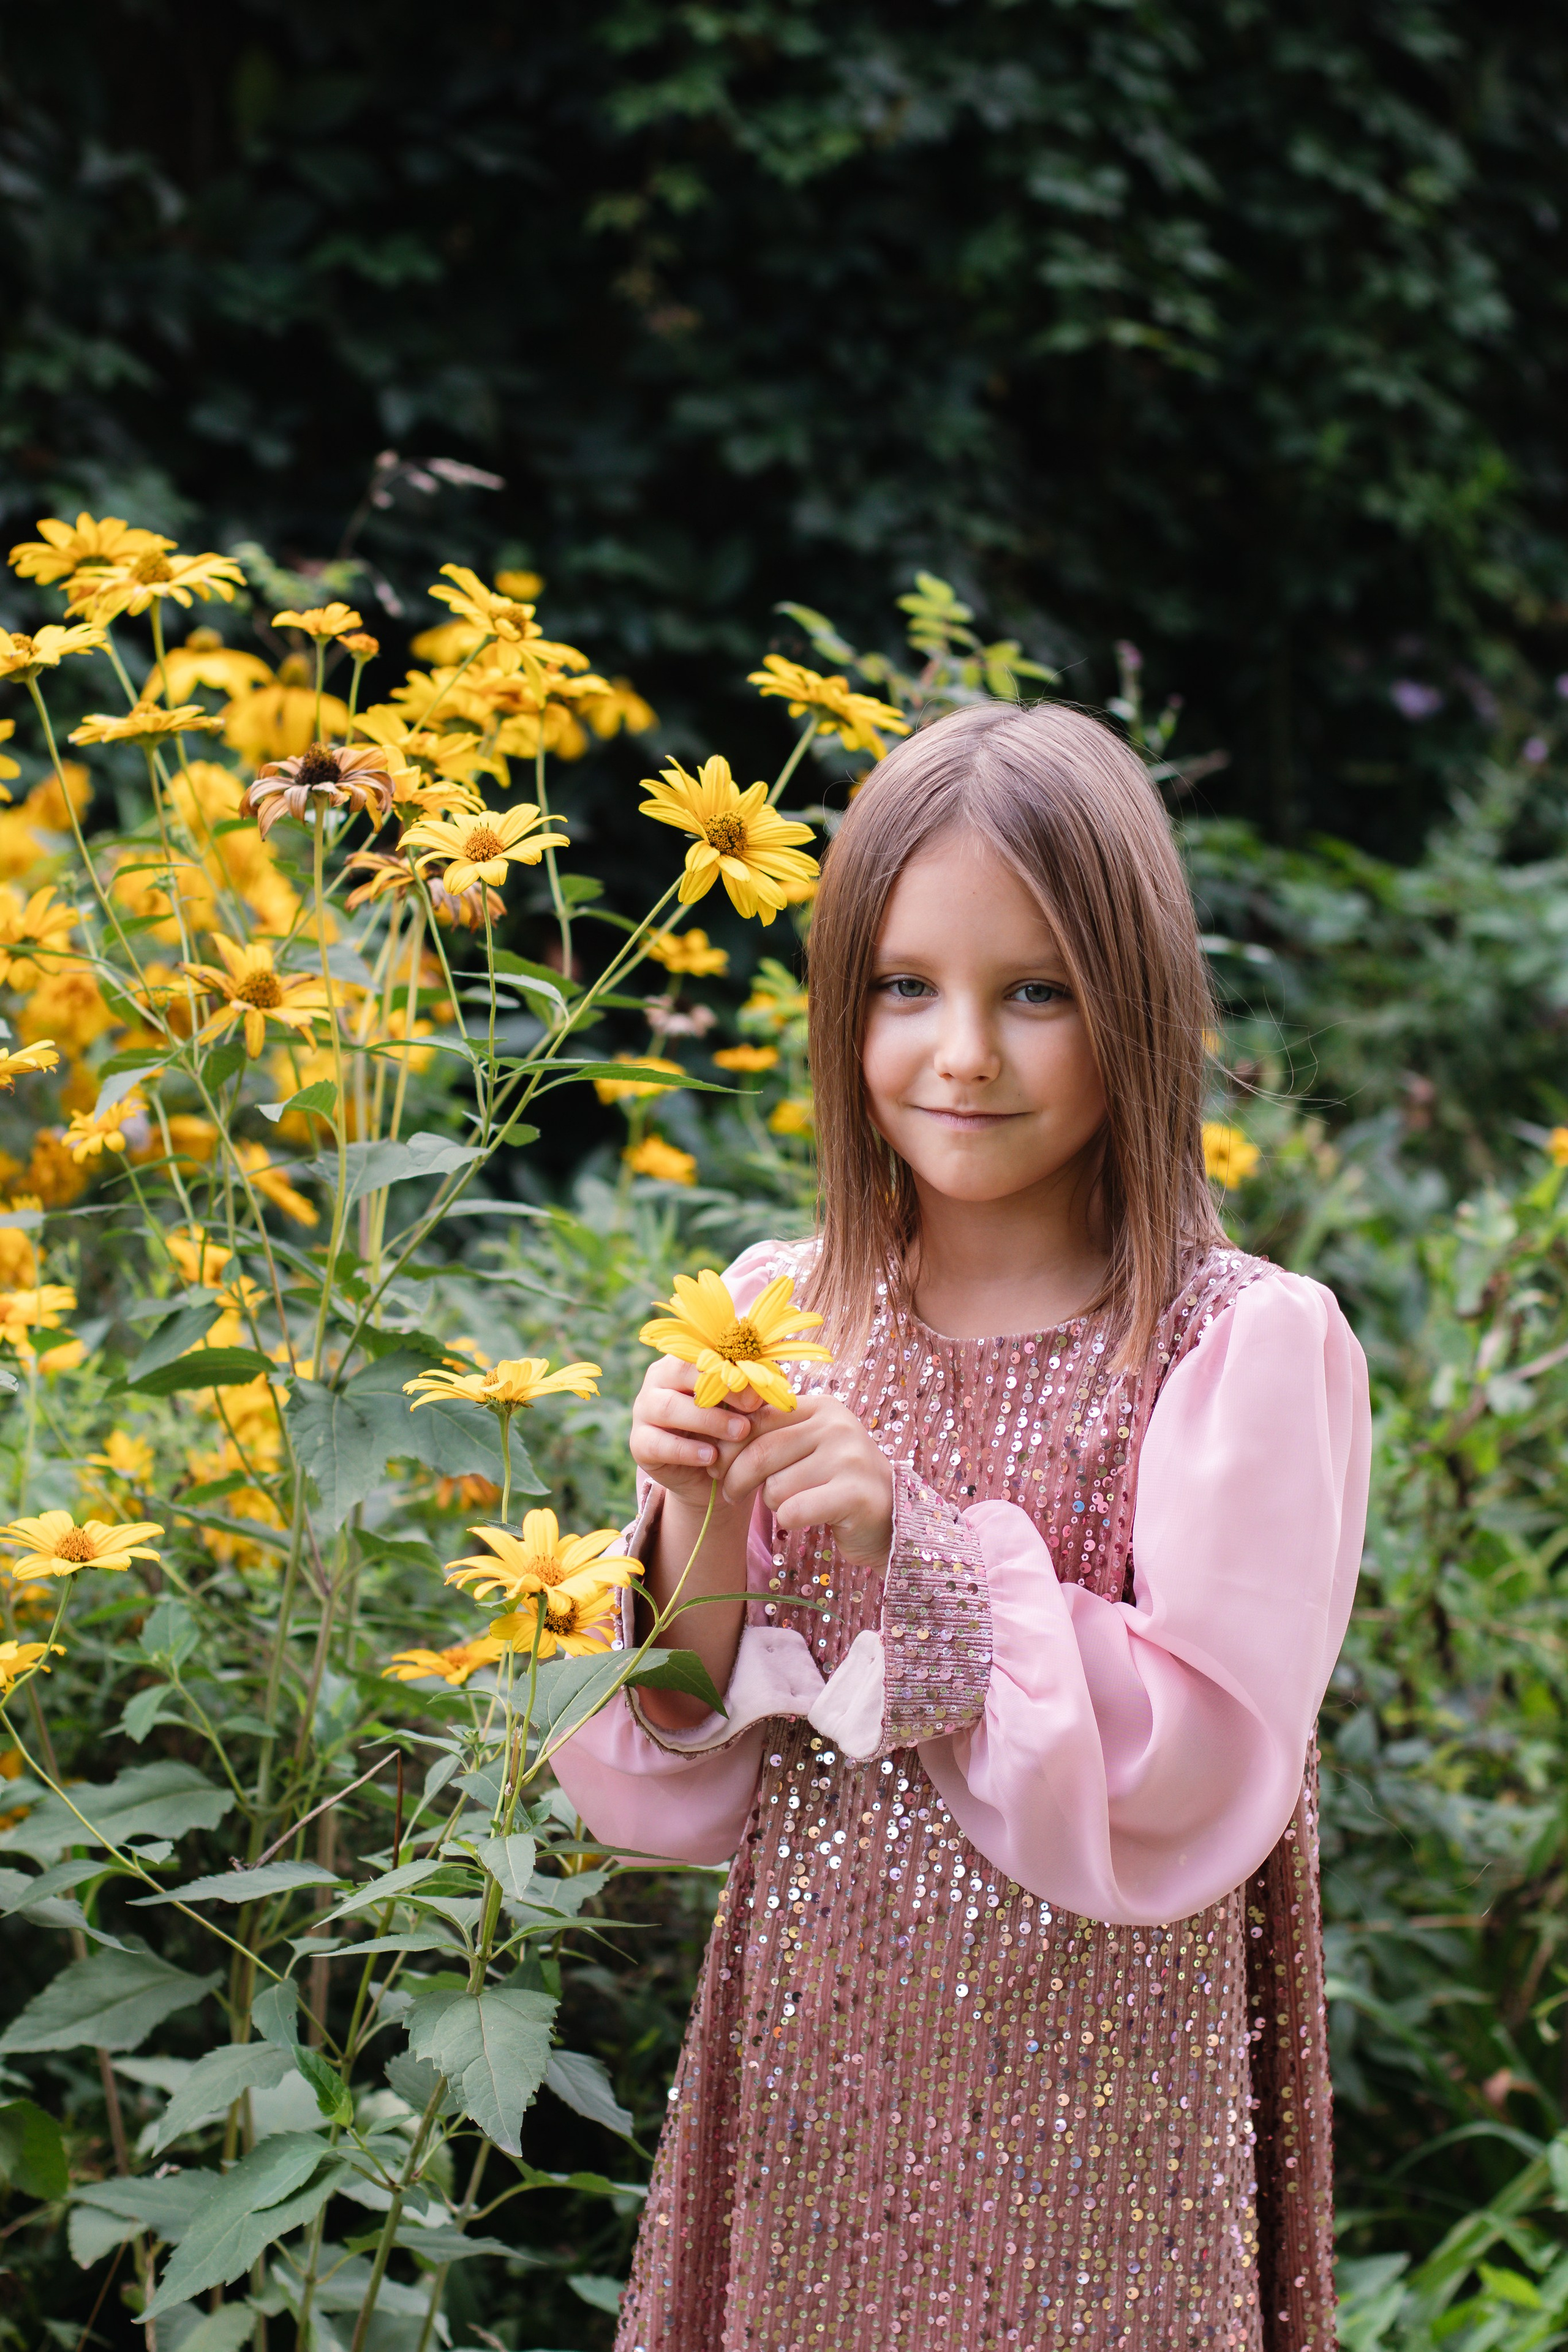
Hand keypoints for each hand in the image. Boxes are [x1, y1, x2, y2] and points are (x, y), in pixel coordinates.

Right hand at [629, 1354, 760, 1514]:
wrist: (709, 1478)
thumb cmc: (728, 1431)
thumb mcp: (742, 1409)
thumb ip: (750, 1391)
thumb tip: (770, 1381)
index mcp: (684, 1361)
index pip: (703, 1351)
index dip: (732, 1364)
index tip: (761, 1384)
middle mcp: (658, 1380)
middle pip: (681, 1371)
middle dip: (719, 1387)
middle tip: (753, 1406)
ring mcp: (644, 1410)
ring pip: (668, 1406)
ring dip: (707, 1419)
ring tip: (740, 1432)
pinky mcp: (639, 1443)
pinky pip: (657, 1442)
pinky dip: (686, 1450)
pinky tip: (711, 1456)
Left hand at [722, 1393, 893, 1566]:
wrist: (890, 1516)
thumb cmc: (835, 1481)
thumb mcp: (807, 1446)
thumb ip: (771, 1434)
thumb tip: (713, 1436)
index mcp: (822, 1407)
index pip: (757, 1419)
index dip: (729, 1446)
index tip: (717, 1466)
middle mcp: (837, 1426)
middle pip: (761, 1453)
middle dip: (736, 1479)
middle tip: (731, 1494)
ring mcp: (849, 1458)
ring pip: (776, 1487)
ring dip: (772, 1504)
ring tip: (790, 1504)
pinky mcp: (855, 1494)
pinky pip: (794, 1510)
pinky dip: (788, 1520)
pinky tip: (802, 1518)